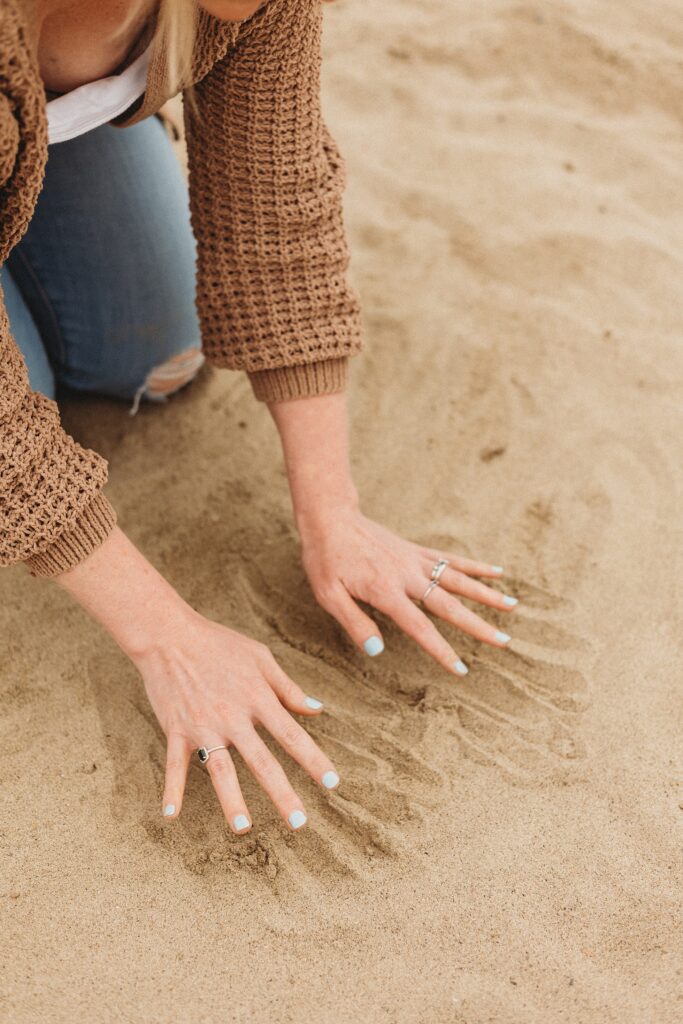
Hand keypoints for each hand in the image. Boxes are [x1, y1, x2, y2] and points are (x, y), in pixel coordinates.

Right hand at [131, 606, 339, 831]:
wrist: (169, 635)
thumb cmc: (219, 643)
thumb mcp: (260, 658)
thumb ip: (288, 688)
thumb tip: (318, 710)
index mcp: (257, 698)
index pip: (292, 735)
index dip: (313, 760)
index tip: (332, 783)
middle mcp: (233, 716)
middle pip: (262, 761)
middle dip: (282, 793)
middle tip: (299, 823)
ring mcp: (203, 725)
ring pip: (220, 769)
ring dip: (231, 799)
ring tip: (243, 828)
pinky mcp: (176, 730)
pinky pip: (174, 765)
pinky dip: (172, 789)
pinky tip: (171, 815)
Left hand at [297, 507, 517, 675]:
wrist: (330, 518)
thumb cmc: (325, 559)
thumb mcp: (328, 594)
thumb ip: (354, 622)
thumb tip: (377, 651)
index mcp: (385, 591)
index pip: (419, 627)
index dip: (441, 650)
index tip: (461, 669)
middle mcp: (407, 575)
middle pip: (449, 604)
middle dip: (477, 625)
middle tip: (504, 642)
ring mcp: (415, 560)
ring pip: (458, 579)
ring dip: (486, 593)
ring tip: (513, 606)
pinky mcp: (416, 550)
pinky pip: (451, 559)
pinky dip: (475, 566)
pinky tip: (497, 571)